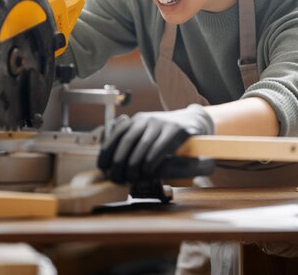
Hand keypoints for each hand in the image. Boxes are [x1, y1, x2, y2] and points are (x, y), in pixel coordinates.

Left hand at [98, 104, 213, 183]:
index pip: (116, 135)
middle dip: (119, 162)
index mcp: (136, 120)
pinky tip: (148, 171)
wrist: (193, 122)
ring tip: (133, 177)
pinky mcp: (178, 130)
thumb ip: (131, 144)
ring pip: (143, 145)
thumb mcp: (147, 134)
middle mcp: (147, 119)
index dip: (107, 152)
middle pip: (127, 141)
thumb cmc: (166, 134)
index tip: (103, 168)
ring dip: (135, 164)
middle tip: (117, 178)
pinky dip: (152, 161)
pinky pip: (161, 146)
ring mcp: (163, 123)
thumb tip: (109, 164)